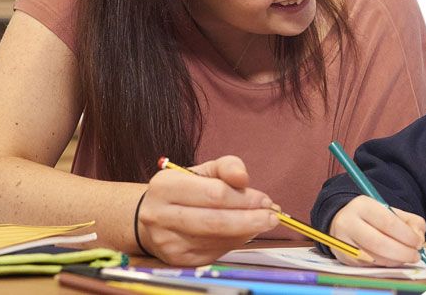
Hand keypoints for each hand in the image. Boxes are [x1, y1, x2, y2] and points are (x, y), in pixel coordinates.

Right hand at [136, 155, 277, 264]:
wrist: (153, 217)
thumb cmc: (184, 190)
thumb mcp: (203, 170)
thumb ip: (227, 166)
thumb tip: (243, 178)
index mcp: (166, 186)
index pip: (214, 194)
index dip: (245, 198)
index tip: (265, 200)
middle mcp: (160, 215)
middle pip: (216, 221)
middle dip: (251, 220)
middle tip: (272, 217)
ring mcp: (167, 241)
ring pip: (218, 239)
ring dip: (246, 232)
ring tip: (261, 222)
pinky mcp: (177, 259)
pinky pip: (215, 252)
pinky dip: (234, 242)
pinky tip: (242, 233)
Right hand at [329, 195, 425, 266]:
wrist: (342, 221)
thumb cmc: (371, 217)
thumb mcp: (389, 210)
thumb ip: (410, 221)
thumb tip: (419, 238)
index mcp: (362, 206)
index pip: (388, 222)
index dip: (406, 235)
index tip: (418, 242)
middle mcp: (348, 223)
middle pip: (379, 243)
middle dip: (402, 252)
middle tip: (415, 255)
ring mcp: (344, 242)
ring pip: (374, 258)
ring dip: (395, 261)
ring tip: (406, 257)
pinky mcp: (344, 258)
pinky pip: (368, 266)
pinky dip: (385, 265)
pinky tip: (393, 260)